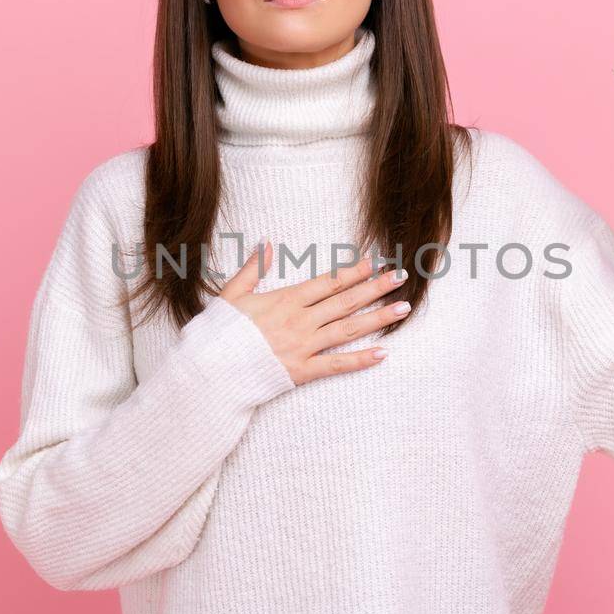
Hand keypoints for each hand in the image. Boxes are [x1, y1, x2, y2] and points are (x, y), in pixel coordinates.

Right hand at [218, 240, 408, 385]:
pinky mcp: (302, 371)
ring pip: (348, 329)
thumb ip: (252, 269)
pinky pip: (337, 365)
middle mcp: (300, 321)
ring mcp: (304, 347)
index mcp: (285, 300)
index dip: (353, 271)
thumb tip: (266, 243)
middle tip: (401, 277)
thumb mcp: (231, 294)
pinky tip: (383, 353)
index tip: (374, 261)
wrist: (210, 370)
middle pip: (345, 301)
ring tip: (403, 308)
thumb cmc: (218, 333)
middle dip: (376, 287)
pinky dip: (361, 360)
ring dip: (378, 317)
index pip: (327, 282)